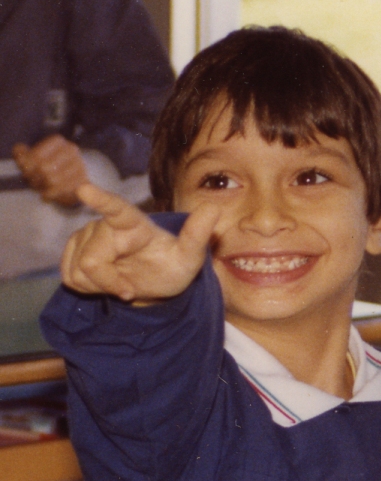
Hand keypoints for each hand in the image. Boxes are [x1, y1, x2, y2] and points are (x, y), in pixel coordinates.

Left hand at [13, 136, 87, 206]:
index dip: (27, 166)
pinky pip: (63, 190)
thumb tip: (19, 149)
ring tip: (39, 187)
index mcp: (58, 141)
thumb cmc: (46, 168)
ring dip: (42, 186)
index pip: (37, 155)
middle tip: (32, 181)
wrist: (69, 182)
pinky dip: (51, 194)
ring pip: (54, 180)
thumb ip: (21, 153)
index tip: (24, 172)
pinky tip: (45, 195)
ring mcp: (80, 165)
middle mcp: (71, 150)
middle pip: (44, 168)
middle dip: (34, 177)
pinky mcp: (83, 181)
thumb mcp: (30, 158)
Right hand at [61, 183, 219, 302]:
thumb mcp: (189, 258)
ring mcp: (85, 236)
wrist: (155, 283)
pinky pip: (68, 278)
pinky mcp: (72, 250)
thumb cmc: (171, 267)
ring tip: (119, 281)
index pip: (115, 209)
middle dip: (108, 283)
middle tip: (130, 290)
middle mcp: (105, 224)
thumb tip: (212, 208)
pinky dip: (87, 288)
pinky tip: (104, 282)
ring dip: (98, 286)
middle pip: (92, 262)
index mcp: (133, 223)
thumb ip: (197, 235)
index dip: (100, 200)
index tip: (83, 189)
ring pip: (78, 271)